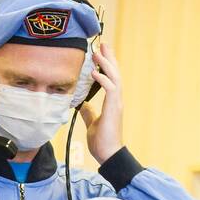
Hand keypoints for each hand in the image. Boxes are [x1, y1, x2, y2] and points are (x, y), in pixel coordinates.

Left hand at [79, 42, 123, 163]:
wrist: (108, 155)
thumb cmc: (102, 142)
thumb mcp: (92, 123)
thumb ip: (88, 112)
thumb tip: (82, 104)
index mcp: (112, 102)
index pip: (111, 79)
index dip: (106, 66)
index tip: (100, 54)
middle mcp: (116, 100)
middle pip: (115, 74)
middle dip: (108, 58)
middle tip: (101, 45)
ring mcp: (116, 104)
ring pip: (114, 78)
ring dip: (106, 64)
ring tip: (97, 53)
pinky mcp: (114, 109)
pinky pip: (111, 89)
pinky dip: (103, 79)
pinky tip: (94, 72)